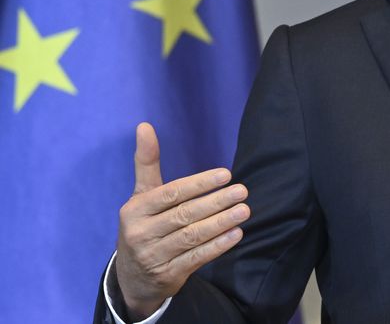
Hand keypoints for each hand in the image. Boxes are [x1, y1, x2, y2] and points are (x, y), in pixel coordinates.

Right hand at [113, 123, 249, 317]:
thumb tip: (144, 125)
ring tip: (244, 210)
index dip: (199, 184)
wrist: (131, 278)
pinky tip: (236, 234)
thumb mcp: (141, 196)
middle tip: (242, 191)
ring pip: (192, 237)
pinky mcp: (167, 275)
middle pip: (184, 215)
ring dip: (221, 223)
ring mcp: (153, 256)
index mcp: (135, 210)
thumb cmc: (143, 226)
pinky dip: (217, 246)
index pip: (171, 193)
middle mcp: (141, 233)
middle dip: (216, 202)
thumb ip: (146, 163)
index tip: (225, 174)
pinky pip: (195, 258)